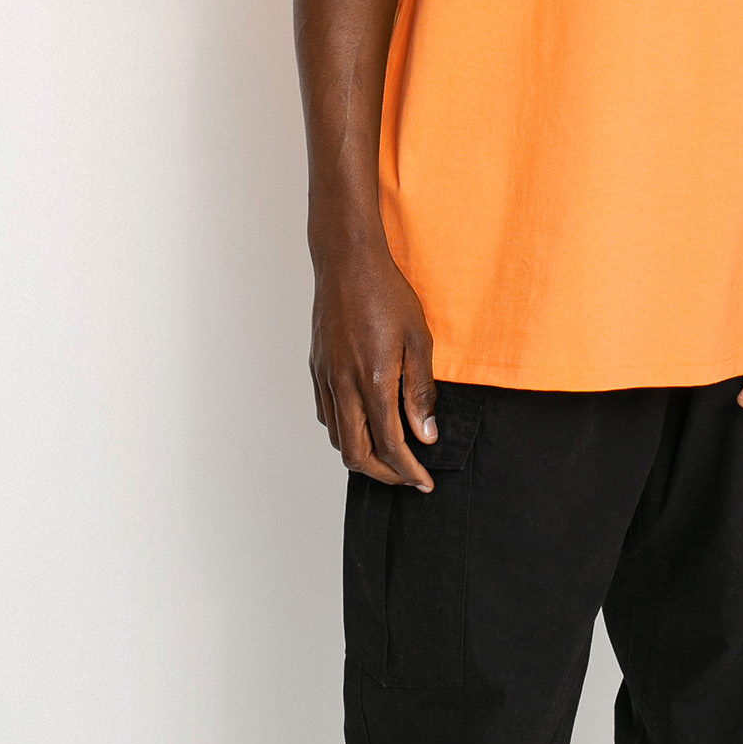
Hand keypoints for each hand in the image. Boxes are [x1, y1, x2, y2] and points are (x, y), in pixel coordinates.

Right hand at [310, 236, 438, 489]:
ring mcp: (325, 377)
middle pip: (357, 453)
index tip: (424, 481)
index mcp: (373, 380)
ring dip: (363, 454)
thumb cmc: (387, 294)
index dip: (408, 470)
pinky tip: (364, 422)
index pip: (389, 445)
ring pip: (337, 437)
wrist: (347, 262)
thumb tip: (426, 434)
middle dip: (384, 474)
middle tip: (407, 475)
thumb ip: (420, 391)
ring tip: (389, 453)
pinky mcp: (316, 367)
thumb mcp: (418, 339)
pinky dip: (345, 430)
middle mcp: (343, 385)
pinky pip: (326, 414)